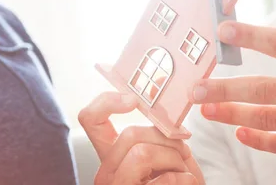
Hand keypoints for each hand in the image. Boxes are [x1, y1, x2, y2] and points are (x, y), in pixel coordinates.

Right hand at [79, 92, 203, 183]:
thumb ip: (157, 133)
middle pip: (129, 134)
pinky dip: (186, 179)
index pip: (90, 118)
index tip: (133, 99)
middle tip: (182, 151)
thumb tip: (161, 108)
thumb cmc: (176, 182)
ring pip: (142, 153)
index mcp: (111, 154)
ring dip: (175, 160)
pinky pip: (164, 180)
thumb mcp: (165, 153)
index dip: (107, 101)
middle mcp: (106, 171)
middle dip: (166, 139)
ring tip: (184, 172)